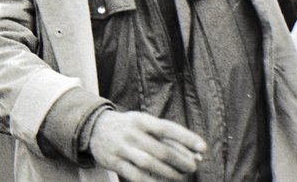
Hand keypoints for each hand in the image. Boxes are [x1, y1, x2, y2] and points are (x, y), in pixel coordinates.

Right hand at [88, 110, 206, 181]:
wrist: (93, 127)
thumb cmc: (128, 127)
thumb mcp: (144, 123)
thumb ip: (167, 136)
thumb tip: (196, 154)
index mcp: (141, 120)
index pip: (167, 128)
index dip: (186, 138)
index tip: (203, 148)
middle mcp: (131, 133)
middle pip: (161, 150)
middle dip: (181, 161)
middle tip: (192, 168)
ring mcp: (121, 148)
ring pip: (150, 164)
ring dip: (169, 173)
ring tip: (181, 177)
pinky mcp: (114, 162)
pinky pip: (136, 176)